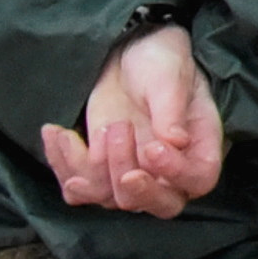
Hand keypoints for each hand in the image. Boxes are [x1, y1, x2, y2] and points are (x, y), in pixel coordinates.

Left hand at [40, 24, 225, 217]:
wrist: (126, 53)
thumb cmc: (159, 59)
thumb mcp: (168, 75)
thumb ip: (171, 106)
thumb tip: (176, 140)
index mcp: (199, 143)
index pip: (199, 178)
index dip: (176, 174)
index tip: (152, 148)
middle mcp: (169, 168)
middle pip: (160, 205)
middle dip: (134, 188)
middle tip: (117, 144)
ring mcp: (133, 172)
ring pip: (113, 199)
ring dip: (92, 167)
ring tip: (87, 128)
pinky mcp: (98, 171)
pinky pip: (79, 191)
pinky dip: (63, 165)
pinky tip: (58, 133)